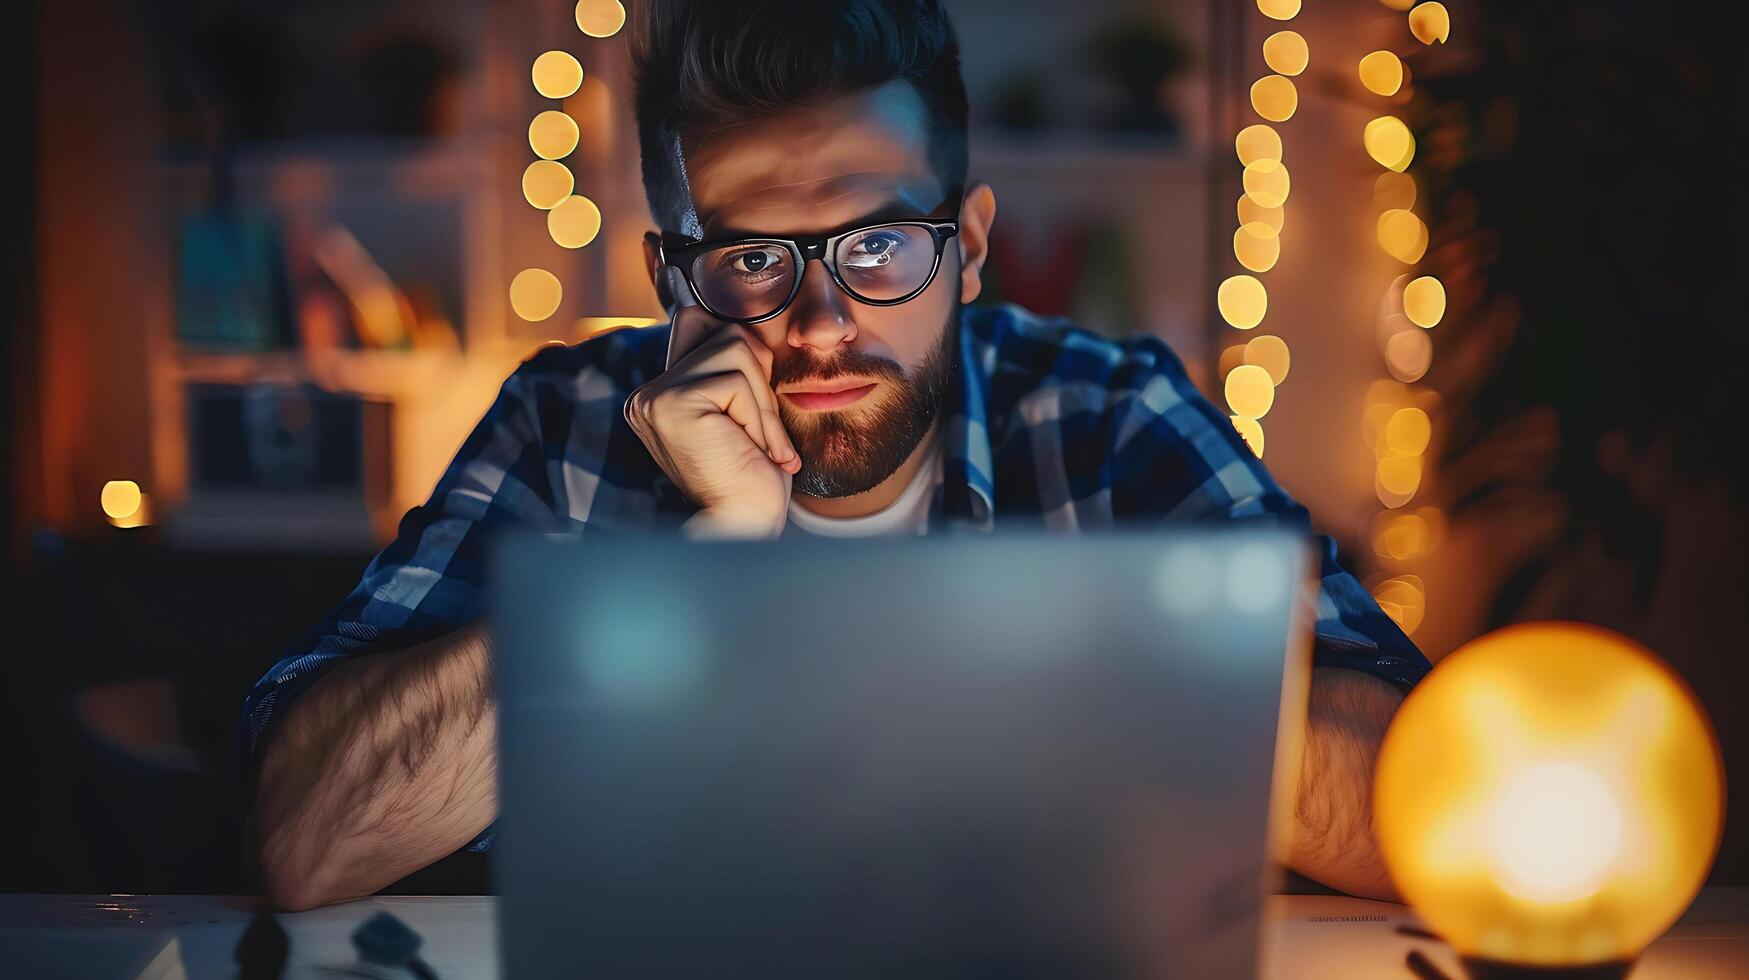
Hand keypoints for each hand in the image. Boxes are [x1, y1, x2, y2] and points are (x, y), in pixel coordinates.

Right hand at [625, 313, 801, 537]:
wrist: (745, 526)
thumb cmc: (752, 477)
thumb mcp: (742, 412)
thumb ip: (729, 370)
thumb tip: (745, 324)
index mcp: (659, 394)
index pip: (698, 321)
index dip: (739, 347)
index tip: (755, 399)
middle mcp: (648, 393)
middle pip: (727, 332)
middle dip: (760, 379)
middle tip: (760, 432)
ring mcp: (655, 397)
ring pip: (737, 349)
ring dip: (762, 401)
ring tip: (758, 444)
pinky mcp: (672, 403)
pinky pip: (738, 381)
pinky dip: (760, 417)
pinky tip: (756, 452)